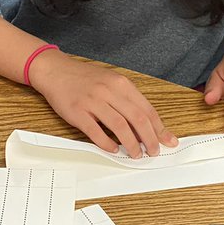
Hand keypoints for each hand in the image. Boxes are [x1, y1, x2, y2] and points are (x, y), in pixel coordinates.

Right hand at [28, 51, 176, 157]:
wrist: (55, 70)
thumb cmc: (84, 78)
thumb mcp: (110, 81)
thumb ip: (126, 100)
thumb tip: (145, 124)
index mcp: (120, 83)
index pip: (147, 109)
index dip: (159, 128)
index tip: (167, 140)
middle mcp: (108, 91)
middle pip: (137, 119)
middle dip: (150, 139)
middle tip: (154, 151)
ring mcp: (93, 102)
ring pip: (120, 127)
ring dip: (131, 144)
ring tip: (136, 154)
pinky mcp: (78, 112)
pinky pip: (96, 132)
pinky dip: (107, 144)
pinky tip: (113, 149)